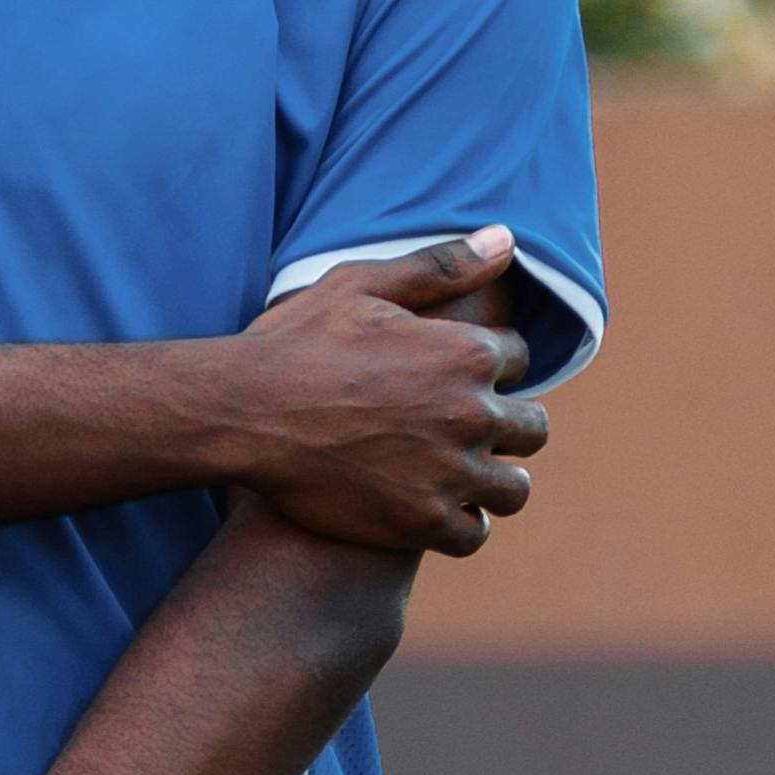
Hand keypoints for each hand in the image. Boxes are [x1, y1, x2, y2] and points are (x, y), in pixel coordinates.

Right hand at [225, 230, 548, 561]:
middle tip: (470, 429)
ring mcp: (450, 474)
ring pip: (512, 490)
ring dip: (496, 481)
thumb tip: (506, 239)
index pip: (519, 359)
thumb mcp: (363, 286)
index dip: (492, 364)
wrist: (243, 415)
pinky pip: (472, 535)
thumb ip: (441, 265)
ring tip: (467, 476)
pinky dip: (461, 525)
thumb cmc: (296, 342)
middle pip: (532, 429)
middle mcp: (471, 415)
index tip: (464, 374)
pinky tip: (438, 511)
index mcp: (466, 353)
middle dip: (510, 425)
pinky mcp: (420, 522)